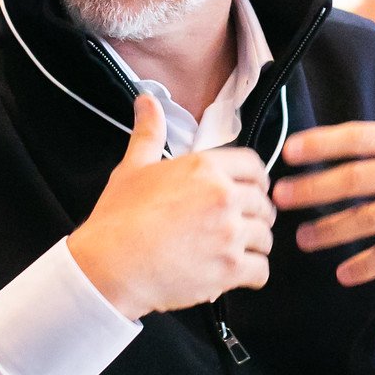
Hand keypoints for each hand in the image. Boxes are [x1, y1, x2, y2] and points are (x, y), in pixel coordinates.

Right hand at [68, 94, 276, 318]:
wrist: (110, 266)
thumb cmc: (118, 218)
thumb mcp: (132, 168)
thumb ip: (149, 132)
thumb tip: (147, 101)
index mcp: (205, 167)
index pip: (254, 166)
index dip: (253, 180)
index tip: (246, 192)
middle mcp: (224, 196)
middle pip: (263, 203)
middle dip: (252, 215)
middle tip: (234, 226)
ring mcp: (230, 233)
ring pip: (265, 237)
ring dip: (252, 245)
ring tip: (230, 250)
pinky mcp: (230, 269)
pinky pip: (262, 270)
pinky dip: (251, 274)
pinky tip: (231, 272)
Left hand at [273, 37, 374, 284]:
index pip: (363, 136)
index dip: (324, 142)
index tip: (291, 151)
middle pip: (358, 178)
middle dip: (314, 188)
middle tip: (279, 197)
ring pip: (373, 217)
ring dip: (333, 230)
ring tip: (303, 238)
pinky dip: (370, 264)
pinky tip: (343, 274)